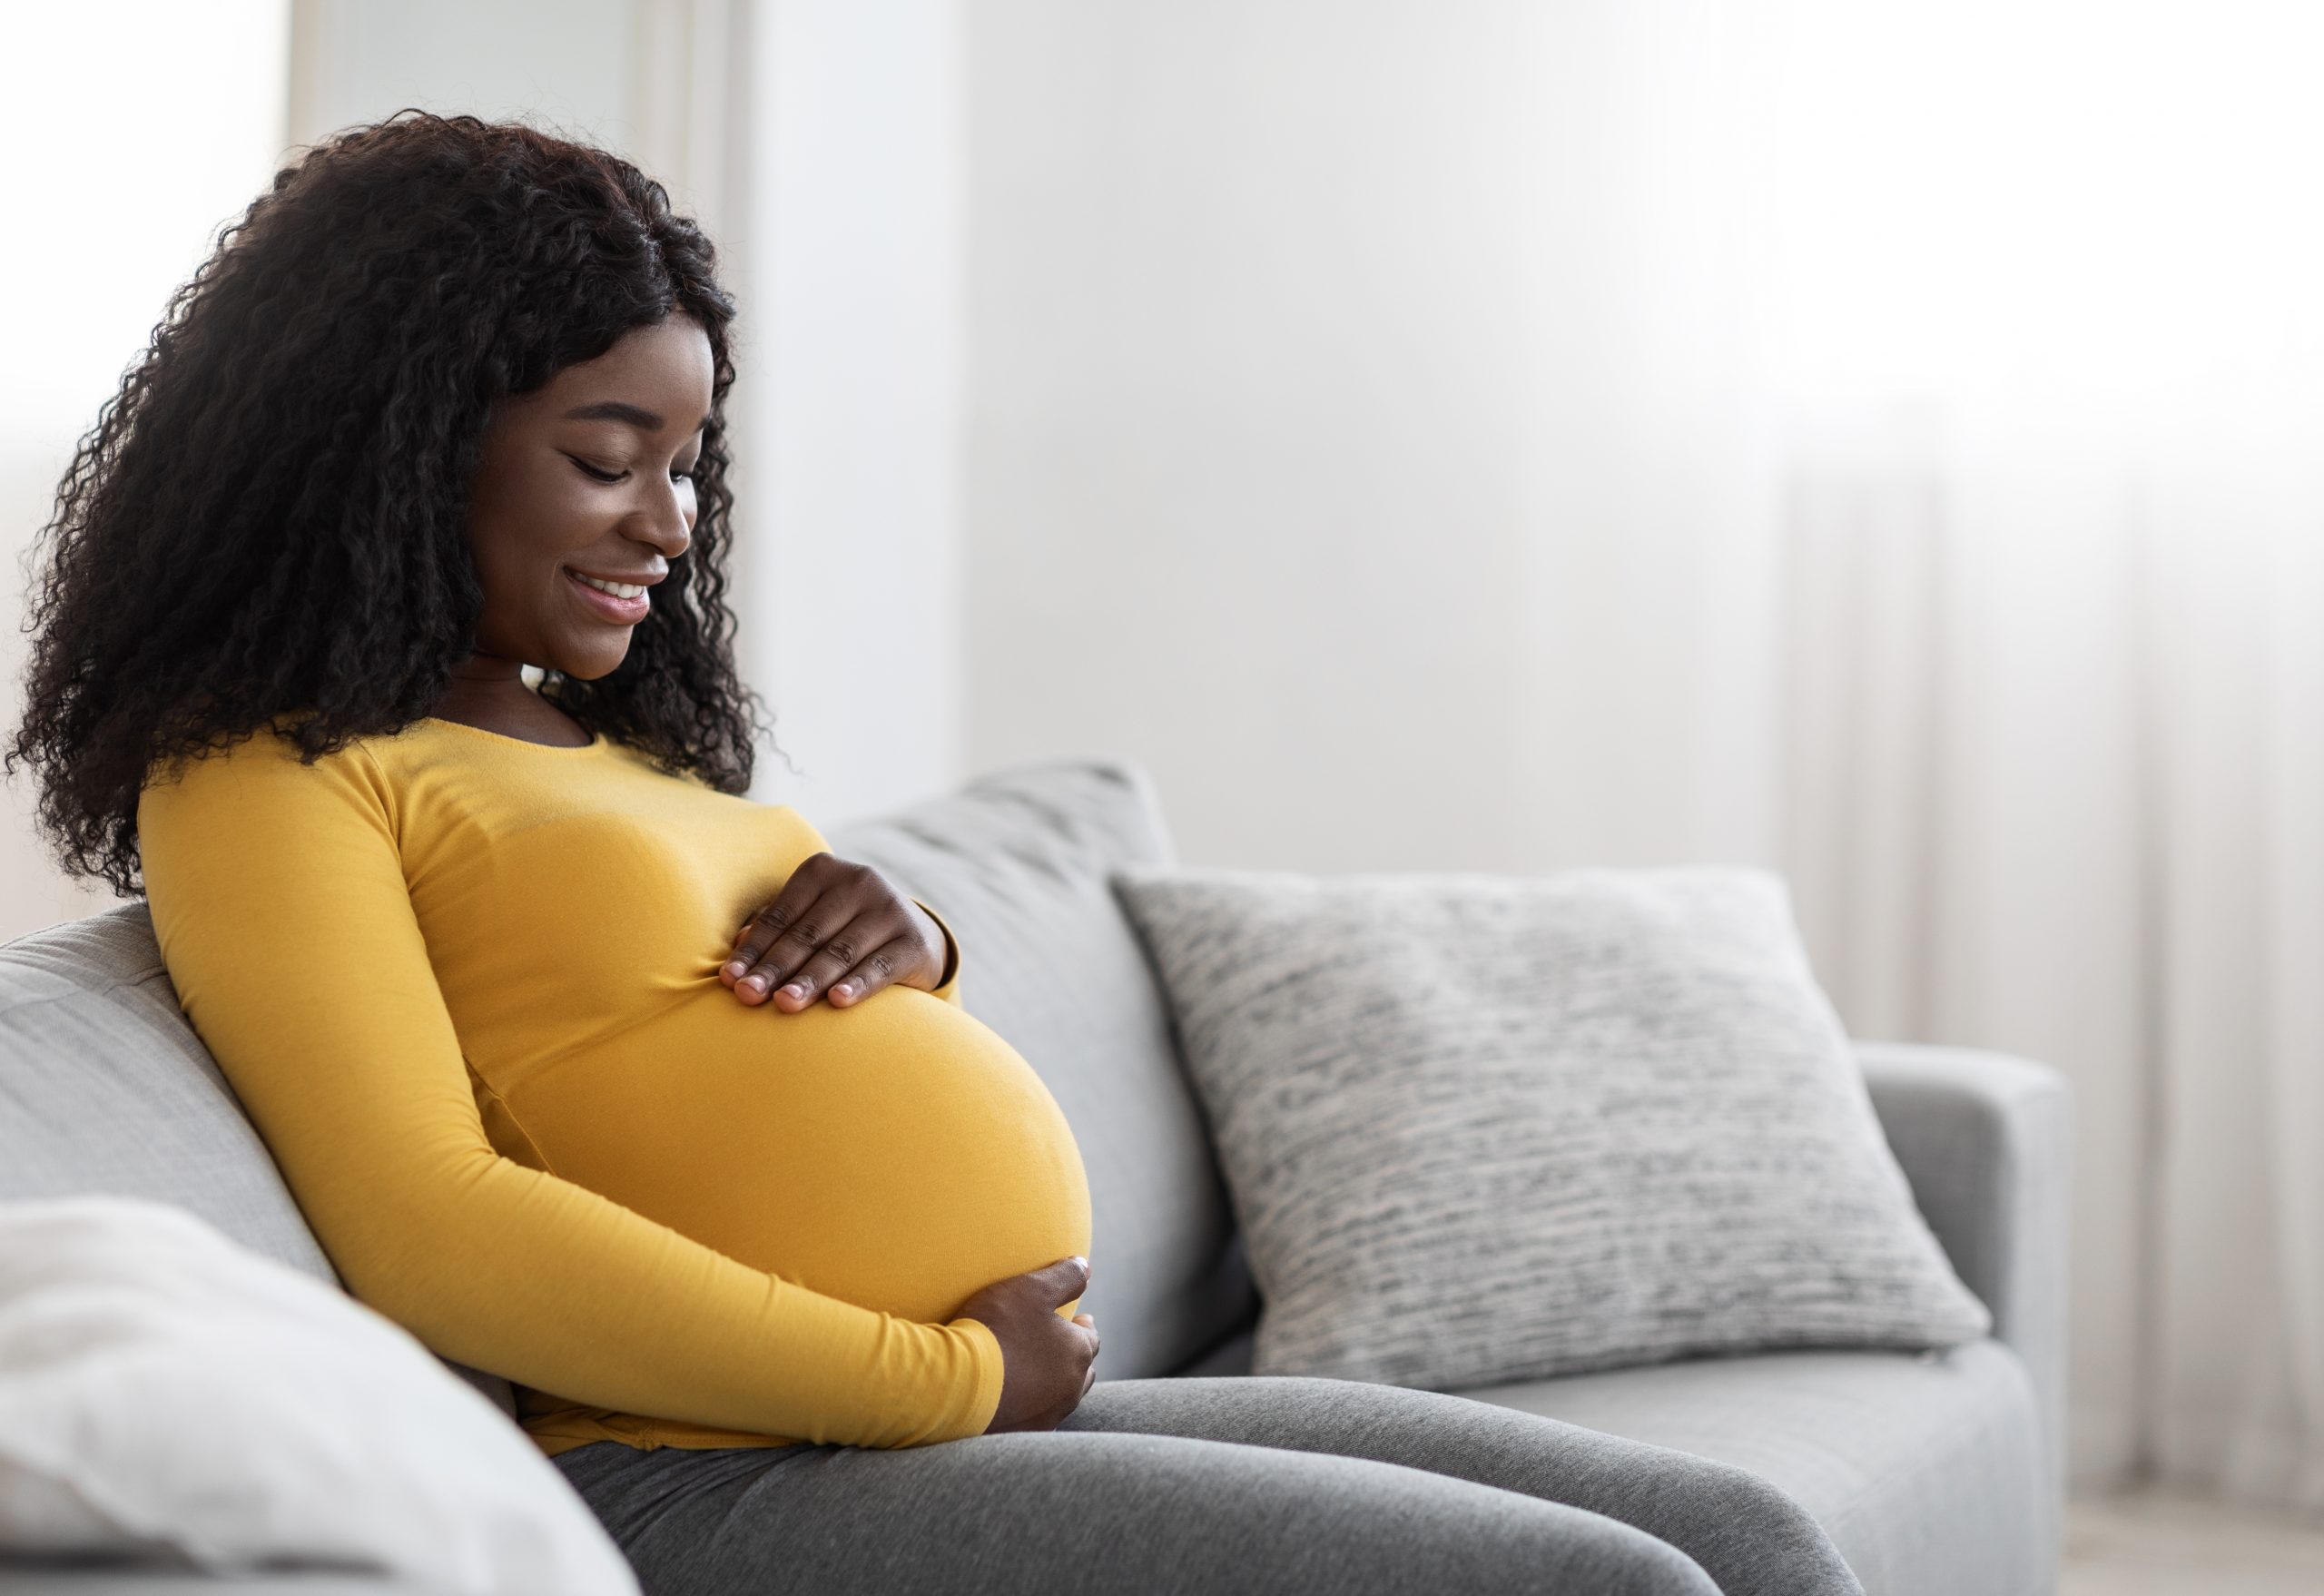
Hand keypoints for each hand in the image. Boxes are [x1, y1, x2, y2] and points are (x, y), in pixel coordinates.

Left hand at [719, 852, 950, 1010]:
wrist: (916, 938)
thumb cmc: (845, 930)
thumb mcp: (812, 920)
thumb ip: (778, 930)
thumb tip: (739, 948)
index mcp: (824, 871)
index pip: (781, 915)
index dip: (754, 949)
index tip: (730, 979)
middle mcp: (859, 881)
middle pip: (807, 934)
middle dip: (775, 968)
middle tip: (749, 996)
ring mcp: (890, 909)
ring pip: (840, 952)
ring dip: (810, 980)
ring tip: (785, 1004)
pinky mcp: (913, 941)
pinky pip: (879, 967)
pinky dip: (857, 984)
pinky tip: (837, 1002)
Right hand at [955, 1256, 1100, 1433]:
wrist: (955, 1384)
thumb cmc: (996, 1329)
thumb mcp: (1031, 1288)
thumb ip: (1064, 1276)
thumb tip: (1086, 1266)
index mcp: (1077, 1354)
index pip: (1090, 1338)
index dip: (1082, 1328)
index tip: (1076, 1321)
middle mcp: (1070, 1390)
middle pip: (1082, 1373)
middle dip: (1074, 1358)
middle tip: (1060, 1347)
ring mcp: (1047, 1417)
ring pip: (1061, 1399)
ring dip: (1054, 1384)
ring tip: (1039, 1373)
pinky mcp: (1021, 1435)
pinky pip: (1034, 1420)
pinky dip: (1029, 1407)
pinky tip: (1015, 1400)